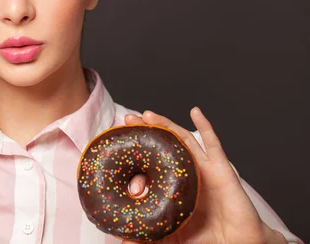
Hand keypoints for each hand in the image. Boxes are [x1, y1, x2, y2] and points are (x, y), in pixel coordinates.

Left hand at [122, 108, 285, 243]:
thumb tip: (122, 241)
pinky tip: (195, 111)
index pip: (152, 162)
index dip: (138, 151)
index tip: (119, 143)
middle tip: (127, 120)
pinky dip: (205, 125)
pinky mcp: (223, 170)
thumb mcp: (170, 236)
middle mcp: (188, 171)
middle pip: (164, 144)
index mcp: (175, 184)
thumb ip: (148, 236)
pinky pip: (214, 144)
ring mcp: (205, 168)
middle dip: (146, 130)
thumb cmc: (207, 238)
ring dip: (166, 123)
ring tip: (147, 114)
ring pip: (183, 139)